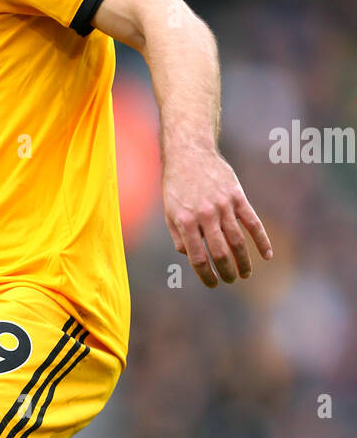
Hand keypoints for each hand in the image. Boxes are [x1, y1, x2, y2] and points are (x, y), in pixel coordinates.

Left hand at [163, 150, 271, 286]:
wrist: (190, 154)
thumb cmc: (177, 186)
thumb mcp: (169, 212)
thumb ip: (179, 236)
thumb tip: (191, 256)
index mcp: (186, 221)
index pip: (198, 257)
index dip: (206, 275)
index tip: (213, 284)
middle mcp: (205, 215)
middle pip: (220, 252)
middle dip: (226, 271)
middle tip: (230, 280)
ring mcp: (223, 205)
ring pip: (237, 240)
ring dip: (244, 261)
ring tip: (245, 274)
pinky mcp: (238, 196)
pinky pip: (252, 222)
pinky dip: (262, 240)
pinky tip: (267, 255)